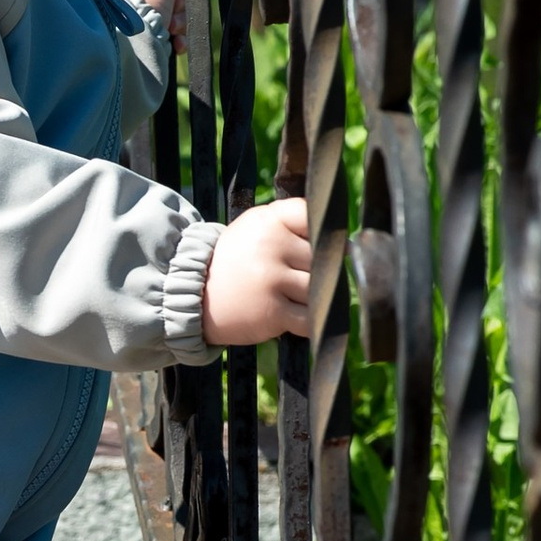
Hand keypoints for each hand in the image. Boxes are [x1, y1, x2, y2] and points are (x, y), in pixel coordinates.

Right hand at [201, 198, 310, 346]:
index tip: (319, 247)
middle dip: (319, 271)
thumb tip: (346, 244)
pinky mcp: (273, 312)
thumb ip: (293, 222)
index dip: (323, 235)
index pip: (314, 217)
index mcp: (270, 220)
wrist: (193, 294)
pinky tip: (295, 319)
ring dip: (315, 299)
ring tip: (294, 299)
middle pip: (324, 258)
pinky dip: (310, 323)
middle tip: (298, 279)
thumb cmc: (236, 260)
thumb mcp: (255, 227)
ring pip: (320, 289)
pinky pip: (311, 319)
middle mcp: (272, 245)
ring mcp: (273, 279)